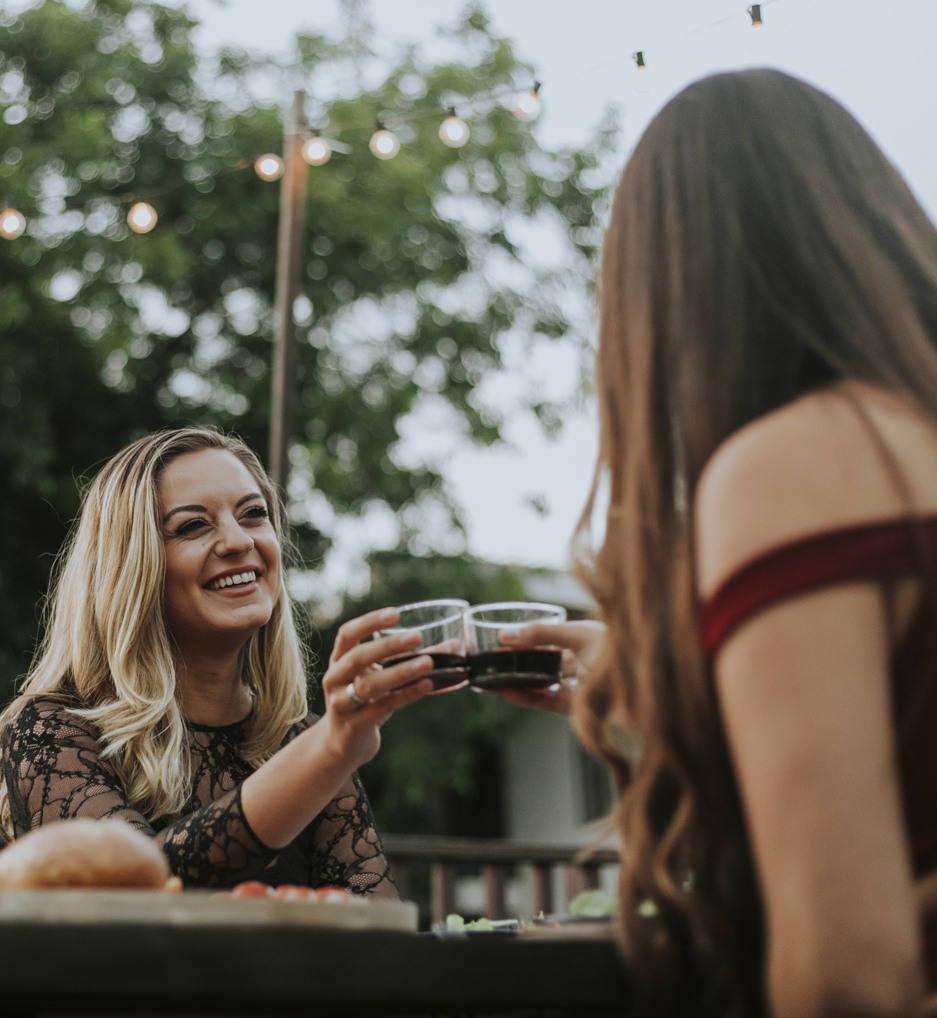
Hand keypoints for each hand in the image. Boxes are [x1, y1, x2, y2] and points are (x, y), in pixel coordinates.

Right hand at [319, 607, 433, 769]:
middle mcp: (335, 679)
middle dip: (388, 646)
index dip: (369, 622)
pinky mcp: (354, 725)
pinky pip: (382, 707)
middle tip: (417, 637)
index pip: (348, 634)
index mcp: (339, 659)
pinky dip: (406, 695)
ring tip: (427, 663)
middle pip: (358, 658)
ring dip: (401, 672)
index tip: (395, 614)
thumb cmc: (367, 700)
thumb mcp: (379, 675)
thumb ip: (408, 659)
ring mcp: (341, 703)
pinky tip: (426, 685)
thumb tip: (454, 645)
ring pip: (370, 686)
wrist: (343, 744)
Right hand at [492, 620, 605, 715]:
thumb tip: (506, 635)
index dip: (527, 637)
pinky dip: (528, 698)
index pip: (551, 636)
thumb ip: (542, 634)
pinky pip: (549, 701)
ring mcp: (581, 685)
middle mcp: (584, 660)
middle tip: (494, 660)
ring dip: (519, 681)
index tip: (502, 638)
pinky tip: (509, 693)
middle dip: (520, 661)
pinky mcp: (579, 707)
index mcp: (587, 638)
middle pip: (545, 660)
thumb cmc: (616, 650)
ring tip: (494, 679)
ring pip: (544, 683)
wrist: (644, 685)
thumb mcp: (576, 635)